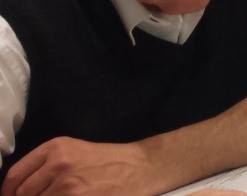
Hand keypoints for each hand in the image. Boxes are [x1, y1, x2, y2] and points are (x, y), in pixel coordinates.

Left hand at [0, 138, 158, 195]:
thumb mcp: (74, 151)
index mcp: (55, 148)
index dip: (9, 192)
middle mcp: (59, 165)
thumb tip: (18, 189)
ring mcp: (68, 186)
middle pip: (22, 194)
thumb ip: (46, 165)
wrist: (140, 167)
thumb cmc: (108, 161)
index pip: (15, 176)